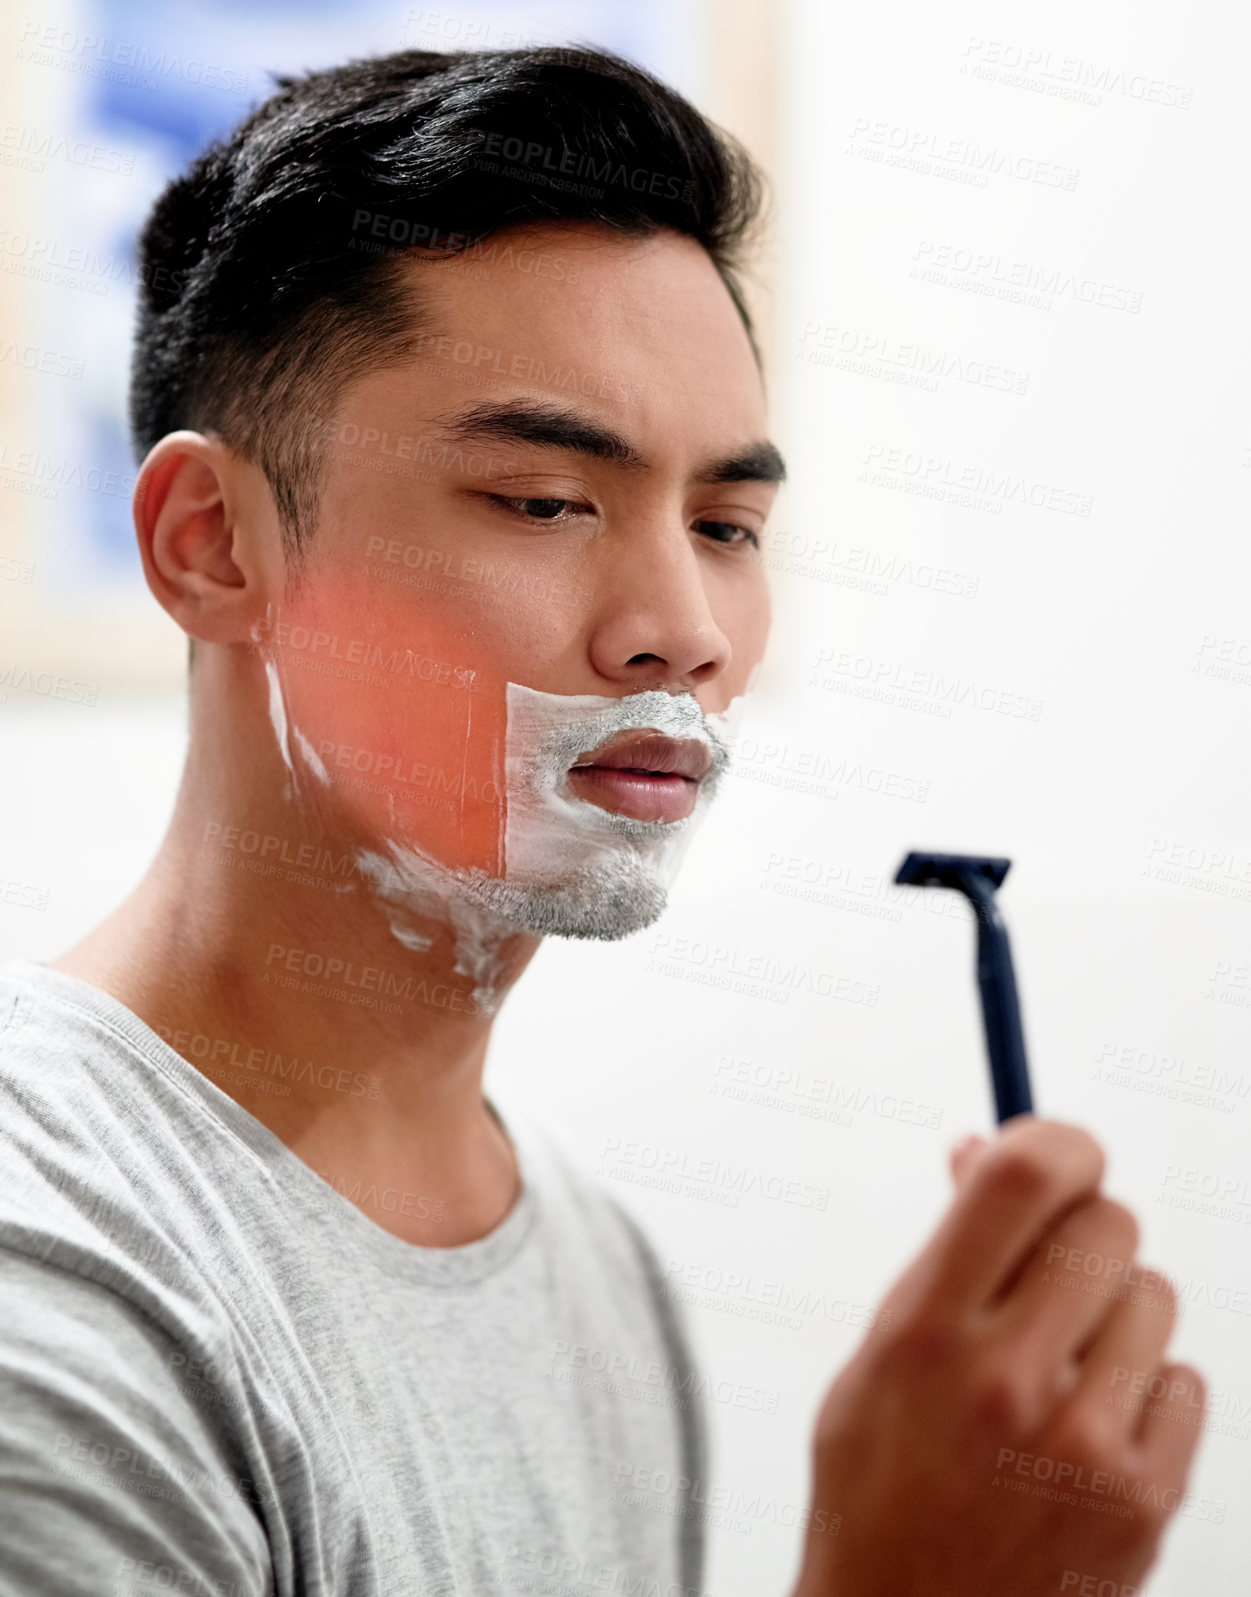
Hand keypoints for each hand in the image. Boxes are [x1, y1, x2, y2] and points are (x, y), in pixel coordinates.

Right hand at [791, 1118, 1205, 1596]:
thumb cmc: (881, 1488)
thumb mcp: (879, 1354)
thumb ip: (940, 1253)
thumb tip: (985, 1151)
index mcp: (927, 1328)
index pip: (1025, 1176)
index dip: (1058, 1139)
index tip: (1059, 1153)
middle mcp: (1008, 1375)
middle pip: (1109, 1224)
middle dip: (1084, 1231)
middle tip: (1051, 1272)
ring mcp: (1084, 1441)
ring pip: (1155, 1296)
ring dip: (1117, 1314)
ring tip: (1064, 1368)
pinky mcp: (1142, 1498)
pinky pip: (1188, 1382)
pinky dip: (1150, 1392)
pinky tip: (1093, 1430)